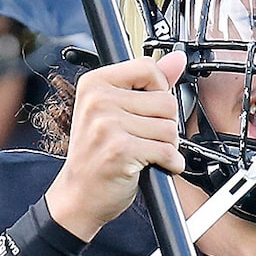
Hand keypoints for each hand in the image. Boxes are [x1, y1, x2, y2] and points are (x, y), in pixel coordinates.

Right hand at [46, 52, 184, 238]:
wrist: (79, 195)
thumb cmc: (97, 155)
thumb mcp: (117, 111)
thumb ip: (148, 84)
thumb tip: (176, 60)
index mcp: (95, 83)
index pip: (148, 68)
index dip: (158, 91)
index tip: (146, 109)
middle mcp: (98, 100)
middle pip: (165, 101)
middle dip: (164, 124)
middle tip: (142, 138)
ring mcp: (107, 125)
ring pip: (170, 128)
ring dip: (166, 146)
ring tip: (143, 152)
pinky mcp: (120, 150)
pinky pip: (167, 151)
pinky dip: (170, 163)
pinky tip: (151, 165)